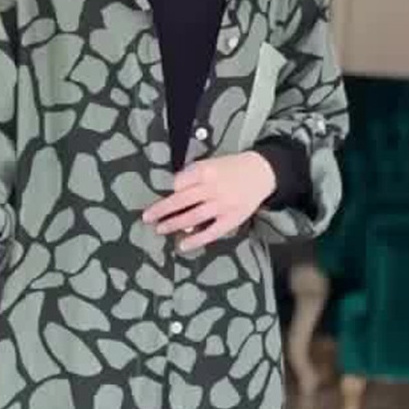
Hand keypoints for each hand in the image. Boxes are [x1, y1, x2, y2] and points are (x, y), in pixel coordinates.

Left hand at [142, 151, 276, 250]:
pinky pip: (210, 232)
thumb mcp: (210, 163)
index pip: (179, 183)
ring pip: (193, 217)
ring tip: (159, 229)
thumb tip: (172, 193)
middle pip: (181, 201)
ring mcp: (222, 205)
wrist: (261, 172)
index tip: (157, 196)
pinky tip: (182, 245)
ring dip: (173, 224)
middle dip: (161, 210)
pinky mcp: (231, 219)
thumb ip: (192, 176)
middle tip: (146, 217)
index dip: (167, 191)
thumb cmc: (230, 168)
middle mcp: (213, 188)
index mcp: (206, 171)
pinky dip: (195, 240)